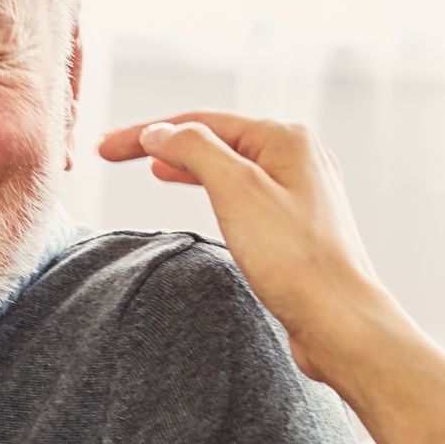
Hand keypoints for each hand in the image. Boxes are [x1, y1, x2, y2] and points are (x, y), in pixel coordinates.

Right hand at [98, 110, 391, 385]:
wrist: (340, 321)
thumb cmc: (294, 259)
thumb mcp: (235, 191)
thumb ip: (194, 149)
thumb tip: (160, 131)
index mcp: (285, 137)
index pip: (199, 122)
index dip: (145, 133)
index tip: (104, 149)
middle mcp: (298, 156)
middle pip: (215, 138)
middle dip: (164, 143)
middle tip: (117, 154)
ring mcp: (301, 190)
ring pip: (230, 165)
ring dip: (188, 164)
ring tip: (153, 168)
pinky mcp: (297, 225)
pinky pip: (244, 193)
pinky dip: (212, 188)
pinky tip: (202, 197)